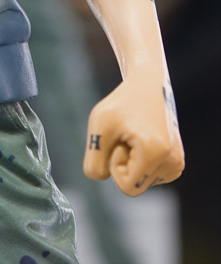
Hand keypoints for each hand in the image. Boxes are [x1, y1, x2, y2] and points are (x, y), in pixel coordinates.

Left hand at [83, 71, 184, 195]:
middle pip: (136, 186)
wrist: (148, 84)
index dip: (114, 165)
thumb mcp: (99, 125)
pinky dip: (140, 161)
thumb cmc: (121, 102)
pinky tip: (142, 140)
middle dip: (123, 164)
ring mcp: (177, 163)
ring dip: (131, 161)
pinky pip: (149, 176)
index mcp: (156, 153)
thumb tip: (101, 178)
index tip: (118, 140)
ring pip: (142, 182)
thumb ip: (94, 159)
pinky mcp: (177, 162)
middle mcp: (173, 161)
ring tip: (135, 135)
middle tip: (125, 136)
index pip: (127, 187)